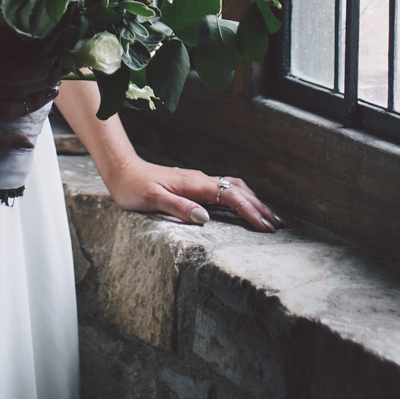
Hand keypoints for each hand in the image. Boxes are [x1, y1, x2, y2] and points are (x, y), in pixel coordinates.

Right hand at [0, 56, 60, 146]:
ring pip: (6, 112)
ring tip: (50, 92)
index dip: (38, 70)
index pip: (13, 75)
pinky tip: (28, 143)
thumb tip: (5, 20)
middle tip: (60, 71)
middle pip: (15, 93)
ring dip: (31, 104)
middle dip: (41, 83)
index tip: (56, 57)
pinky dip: (7, 139)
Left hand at [105, 160, 281, 231]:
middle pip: (238, 190)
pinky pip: (224, 189)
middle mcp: (200, 180)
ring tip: (268, 216)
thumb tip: (205, 218)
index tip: (264, 226)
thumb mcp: (152, 200)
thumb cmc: (134, 188)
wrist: (123, 172)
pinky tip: (243, 205)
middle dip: (259, 207)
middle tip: (277, 225)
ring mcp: (198, 181)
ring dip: (252, 201)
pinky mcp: (194, 185)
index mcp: (194, 184)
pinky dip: (240, 197)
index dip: (249, 211)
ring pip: (233, 187)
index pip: (230, 196)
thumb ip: (178, 208)